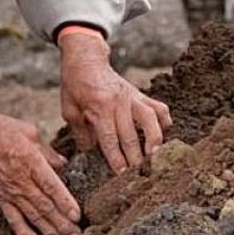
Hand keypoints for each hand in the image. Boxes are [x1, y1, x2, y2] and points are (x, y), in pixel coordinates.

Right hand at [0, 74, 78, 234]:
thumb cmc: (0, 129)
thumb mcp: (29, 132)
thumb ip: (48, 152)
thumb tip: (64, 165)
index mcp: (30, 161)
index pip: (51, 186)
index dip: (65, 202)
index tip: (78, 216)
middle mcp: (20, 180)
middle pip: (45, 207)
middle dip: (63, 225)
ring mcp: (9, 191)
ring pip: (33, 216)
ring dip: (50, 232)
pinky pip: (12, 218)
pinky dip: (23, 232)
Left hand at [58, 31, 171, 173]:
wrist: (86, 59)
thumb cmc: (75, 86)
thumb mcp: (69, 109)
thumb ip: (80, 132)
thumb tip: (91, 152)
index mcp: (99, 107)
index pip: (109, 138)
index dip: (116, 158)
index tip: (121, 174)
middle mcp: (119, 102)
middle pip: (130, 134)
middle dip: (135, 157)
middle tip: (139, 175)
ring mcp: (132, 97)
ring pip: (150, 118)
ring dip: (155, 139)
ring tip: (156, 156)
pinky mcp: (140, 94)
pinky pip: (158, 107)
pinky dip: (164, 121)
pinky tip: (164, 134)